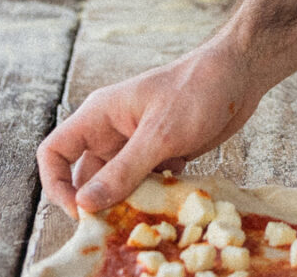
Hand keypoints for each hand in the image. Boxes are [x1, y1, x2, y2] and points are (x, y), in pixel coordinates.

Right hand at [37, 44, 259, 218]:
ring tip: (149, 212)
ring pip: (118, 183)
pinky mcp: (162, 152)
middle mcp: (113, 130)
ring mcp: (138, 142)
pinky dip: (155, 195)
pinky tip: (174, 196)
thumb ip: (123, 171)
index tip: (80, 211)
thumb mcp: (160, 134)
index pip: (55, 152)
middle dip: (98, 201)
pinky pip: (146, 183)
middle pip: (86, 176)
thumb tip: (84, 204)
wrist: (240, 74)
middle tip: (118, 222)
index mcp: (100, 115)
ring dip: (129, 200)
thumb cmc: (197, 91)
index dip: (56, 185)